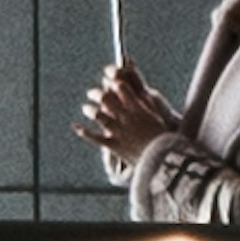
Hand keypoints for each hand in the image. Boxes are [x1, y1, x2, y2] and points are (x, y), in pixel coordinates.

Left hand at [76, 58, 169, 172]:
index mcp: (138, 109)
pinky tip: (76, 126)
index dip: (113, 82)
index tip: (109, 80)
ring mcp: (119, 131)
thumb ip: (146, 105)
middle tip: (92, 93)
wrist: (163, 160)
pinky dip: (84, 131)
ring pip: (98, 115)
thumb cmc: (162, 138)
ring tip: (86, 107)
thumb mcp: (156, 117)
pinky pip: (95, 137)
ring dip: (90, 110)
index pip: (121, 88)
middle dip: (97, 93)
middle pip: (106, 99)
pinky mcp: (113, 145)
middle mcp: (126, 117)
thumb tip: (141, 92)